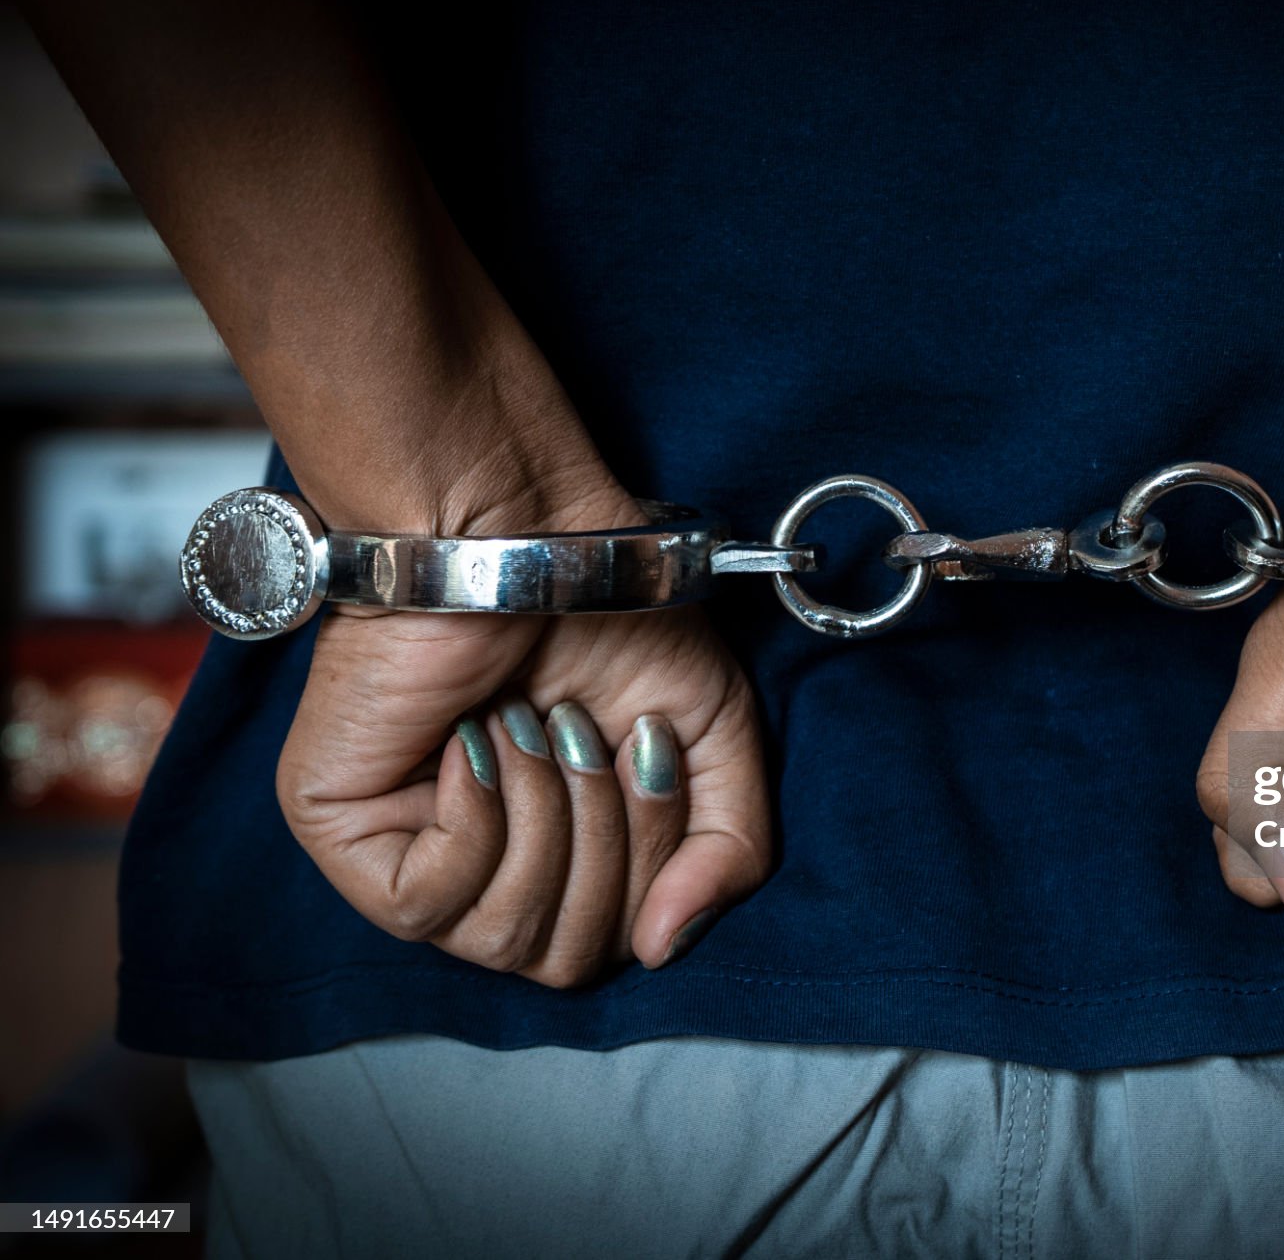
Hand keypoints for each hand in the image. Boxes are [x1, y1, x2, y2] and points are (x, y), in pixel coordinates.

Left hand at [275, 486, 769, 987]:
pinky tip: (473, 743)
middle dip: (603, 838)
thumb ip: (729, 850)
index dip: (654, 861)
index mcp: (564, 860)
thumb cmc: (609, 615)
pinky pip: (425, 905)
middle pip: (568, 957)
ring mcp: (410, 857)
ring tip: (524, 725)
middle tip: (580, 730)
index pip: (619, 943)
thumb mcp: (709, 737)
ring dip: (544, 817)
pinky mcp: (342, 834)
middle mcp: (485, 872)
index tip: (642, 746)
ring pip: (504, 936)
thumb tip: (665, 945)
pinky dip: (475, 821)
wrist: (523, 538)